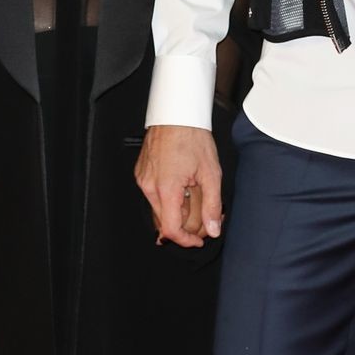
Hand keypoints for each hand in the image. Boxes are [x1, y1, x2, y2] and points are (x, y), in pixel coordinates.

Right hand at [135, 126, 222, 248]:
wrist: (176, 114)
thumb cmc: (192, 137)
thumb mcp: (211, 173)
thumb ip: (212, 205)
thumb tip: (213, 230)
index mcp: (166, 189)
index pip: (171, 230)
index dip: (186, 240)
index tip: (198, 240)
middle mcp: (150, 187)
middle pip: (166, 222)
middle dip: (187, 225)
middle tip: (207, 217)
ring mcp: (143, 180)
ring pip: (160, 210)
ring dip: (179, 211)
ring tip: (197, 198)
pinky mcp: (141, 174)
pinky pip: (155, 196)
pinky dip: (170, 199)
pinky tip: (184, 188)